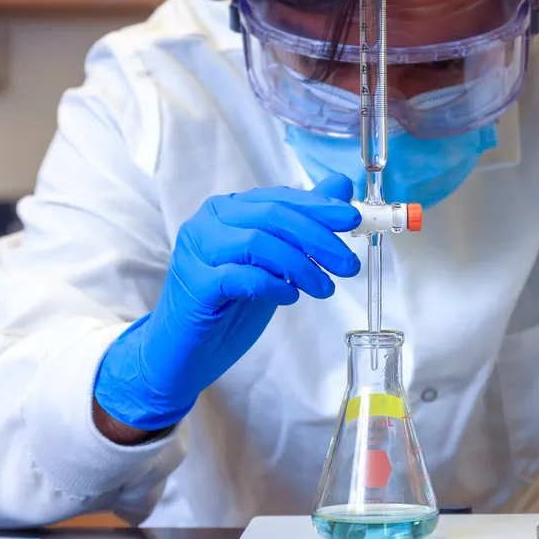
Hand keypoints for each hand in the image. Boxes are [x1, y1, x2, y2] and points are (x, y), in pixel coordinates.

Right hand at [94, 175, 360, 432]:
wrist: (184, 351)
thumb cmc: (229, 304)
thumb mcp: (273, 263)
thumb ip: (302, 225)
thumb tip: (340, 187)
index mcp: (228, 210)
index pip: (281, 198)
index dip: (320, 207)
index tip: (354, 220)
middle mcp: (208, 221)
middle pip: (273, 216)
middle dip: (318, 238)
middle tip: (349, 264)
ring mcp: (197, 251)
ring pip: (258, 243)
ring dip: (301, 266)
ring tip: (326, 288)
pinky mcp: (195, 284)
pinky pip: (240, 276)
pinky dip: (273, 285)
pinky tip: (292, 297)